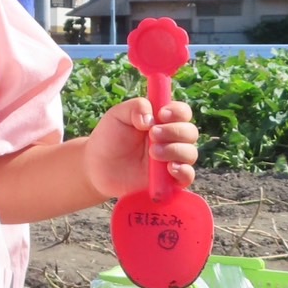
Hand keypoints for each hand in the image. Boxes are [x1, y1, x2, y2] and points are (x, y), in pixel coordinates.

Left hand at [83, 97, 198, 200]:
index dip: (178, 112)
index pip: (183, 112)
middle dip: (174, 131)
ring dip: (175, 150)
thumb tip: (151, 119)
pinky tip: (170, 168)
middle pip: (190, 132)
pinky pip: (187, 177)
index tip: (162, 115)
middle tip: (153, 134)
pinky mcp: (168, 180)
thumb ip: (136, 107)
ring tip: (153, 152)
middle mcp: (171, 139)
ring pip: (190, 153)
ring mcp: (171, 160)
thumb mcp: (118, 115)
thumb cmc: (109, 137)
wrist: (97, 167)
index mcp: (163, 120)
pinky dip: (183, 172)